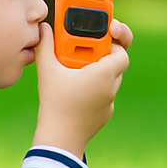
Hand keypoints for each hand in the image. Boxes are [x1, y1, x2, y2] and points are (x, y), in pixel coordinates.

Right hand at [32, 19, 132, 155]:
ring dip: (98, 72)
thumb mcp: (47, 70)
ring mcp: (109, 103)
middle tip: (85, 50)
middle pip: (116, 64)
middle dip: (102, 55)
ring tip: (77, 68)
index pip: (122, 52)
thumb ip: (45, 45)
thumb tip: (44, 28)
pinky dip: (94, 88)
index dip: (115, 42)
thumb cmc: (56, 103)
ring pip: (110, 80)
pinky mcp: (104, 115)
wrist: (60, 139)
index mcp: (104, 73)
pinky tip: (76, 89)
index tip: (102, 36)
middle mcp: (111, 87)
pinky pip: (103, 95)